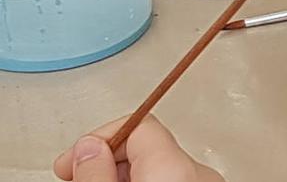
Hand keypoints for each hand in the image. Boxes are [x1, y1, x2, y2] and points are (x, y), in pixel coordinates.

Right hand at [53, 116, 224, 181]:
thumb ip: (96, 172)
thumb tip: (87, 147)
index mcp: (176, 166)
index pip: (139, 123)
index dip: (100, 137)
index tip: (73, 158)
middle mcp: (200, 172)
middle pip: (150, 145)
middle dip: (111, 157)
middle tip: (80, 176)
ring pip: (161, 165)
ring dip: (127, 172)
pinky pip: (176, 179)